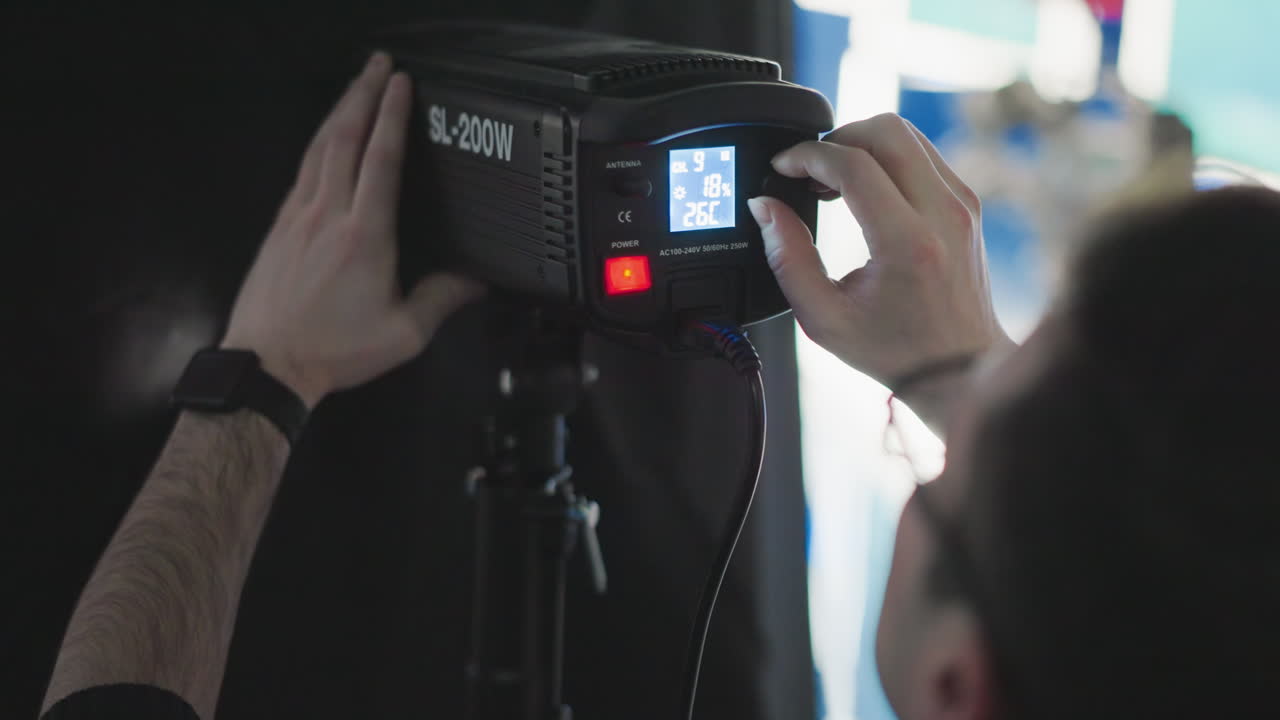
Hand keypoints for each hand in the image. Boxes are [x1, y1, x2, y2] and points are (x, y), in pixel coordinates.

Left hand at [222, 53, 483, 407]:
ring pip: (318, 147)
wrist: (266, 364)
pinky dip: (318, 142)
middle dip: (363, 94)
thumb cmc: (336, 350)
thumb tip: (478, 280)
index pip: (380, 160)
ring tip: (356, 85)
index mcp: (364, 235)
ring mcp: (297, 215)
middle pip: (345, 138)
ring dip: (339, 110)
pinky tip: (326, 136)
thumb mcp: (403, 334)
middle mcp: (328, 214)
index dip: (392, 116)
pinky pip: (302, 169)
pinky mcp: (279, 226)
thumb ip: (441, 299)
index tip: (402, 84)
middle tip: (379, 65)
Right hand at [749, 113, 1011, 388]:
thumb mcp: (823, 316)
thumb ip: (788, 257)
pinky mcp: (968, 203)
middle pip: (885, 129)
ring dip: (861, 144)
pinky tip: (862, 189)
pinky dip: (885, 157)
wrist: (960, 368)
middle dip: (836, 138)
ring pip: (906, 133)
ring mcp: (962, 204)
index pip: (854, 164)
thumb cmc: (893, 349)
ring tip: (832, 182)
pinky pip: (922, 153)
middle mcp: (943, 214)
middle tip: (808, 171)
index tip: (782, 167)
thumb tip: (765, 207)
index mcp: (906, 244)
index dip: (807, 156)